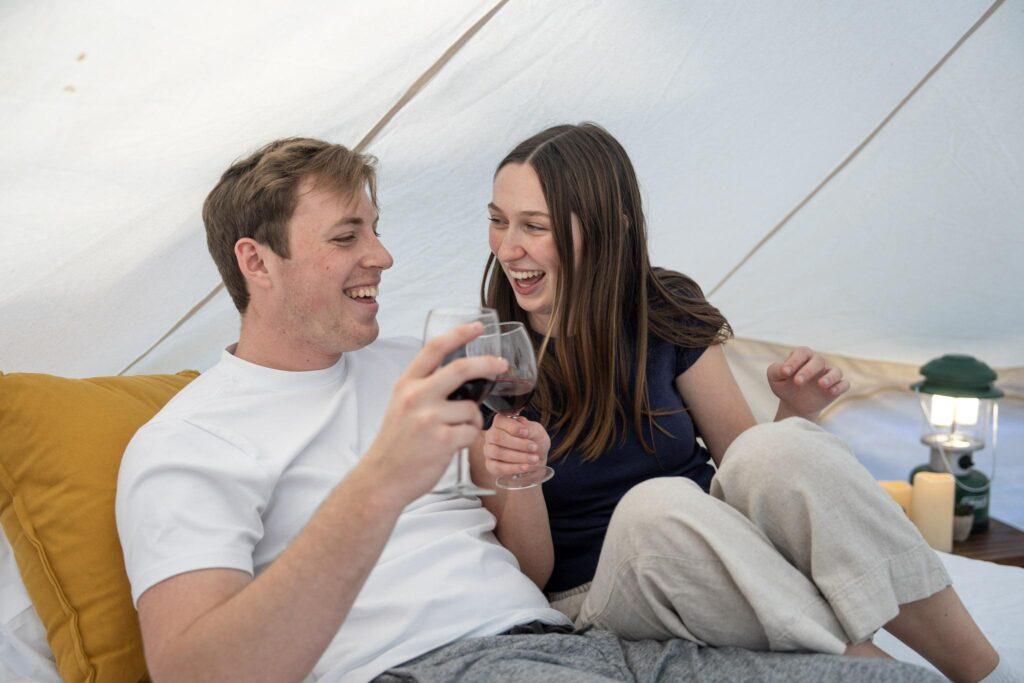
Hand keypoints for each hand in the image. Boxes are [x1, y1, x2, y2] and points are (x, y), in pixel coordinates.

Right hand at [363, 323, 507, 503]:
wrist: (382, 478)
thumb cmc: (398, 442)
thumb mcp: (402, 405)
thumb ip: (425, 387)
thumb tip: (462, 373)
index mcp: (406, 384)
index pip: (434, 348)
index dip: (459, 333)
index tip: (479, 326)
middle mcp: (415, 396)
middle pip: (461, 368)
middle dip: (487, 364)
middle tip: (502, 365)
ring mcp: (428, 418)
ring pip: (471, 409)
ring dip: (472, 421)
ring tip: (455, 433)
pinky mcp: (442, 441)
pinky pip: (472, 432)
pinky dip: (469, 439)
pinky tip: (453, 446)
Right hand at [482, 414, 549, 479]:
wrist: (536, 458)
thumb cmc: (534, 440)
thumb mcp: (537, 432)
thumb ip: (530, 428)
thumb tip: (523, 423)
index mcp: (501, 423)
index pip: (499, 420)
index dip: (512, 427)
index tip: (527, 432)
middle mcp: (491, 435)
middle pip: (497, 437)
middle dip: (518, 444)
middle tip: (534, 447)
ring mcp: (489, 450)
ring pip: (497, 452)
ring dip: (518, 456)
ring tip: (534, 459)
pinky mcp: (491, 465)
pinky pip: (498, 467)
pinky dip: (513, 468)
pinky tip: (526, 467)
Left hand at [767, 346, 849, 419]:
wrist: (794, 405)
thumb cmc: (784, 386)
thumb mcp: (774, 378)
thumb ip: (775, 369)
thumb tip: (784, 369)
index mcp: (802, 357)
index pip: (802, 352)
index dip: (794, 360)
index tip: (785, 372)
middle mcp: (817, 363)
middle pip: (819, 360)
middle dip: (808, 370)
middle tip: (797, 382)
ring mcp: (828, 375)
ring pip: (836, 371)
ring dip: (830, 377)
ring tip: (821, 384)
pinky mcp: (836, 387)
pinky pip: (844, 384)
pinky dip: (839, 387)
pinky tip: (831, 392)